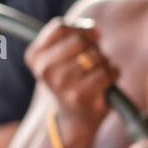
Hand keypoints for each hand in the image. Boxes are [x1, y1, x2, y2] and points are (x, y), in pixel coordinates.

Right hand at [26, 18, 119, 143]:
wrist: (73, 119)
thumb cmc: (70, 79)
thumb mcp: (61, 55)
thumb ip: (74, 35)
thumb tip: (95, 30)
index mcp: (35, 56)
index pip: (60, 27)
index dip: (80, 29)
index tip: (90, 38)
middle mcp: (45, 70)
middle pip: (79, 41)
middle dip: (93, 47)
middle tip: (92, 61)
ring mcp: (61, 84)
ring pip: (95, 56)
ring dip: (104, 61)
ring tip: (96, 73)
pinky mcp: (81, 96)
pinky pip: (106, 72)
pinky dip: (113, 73)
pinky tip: (106, 81)